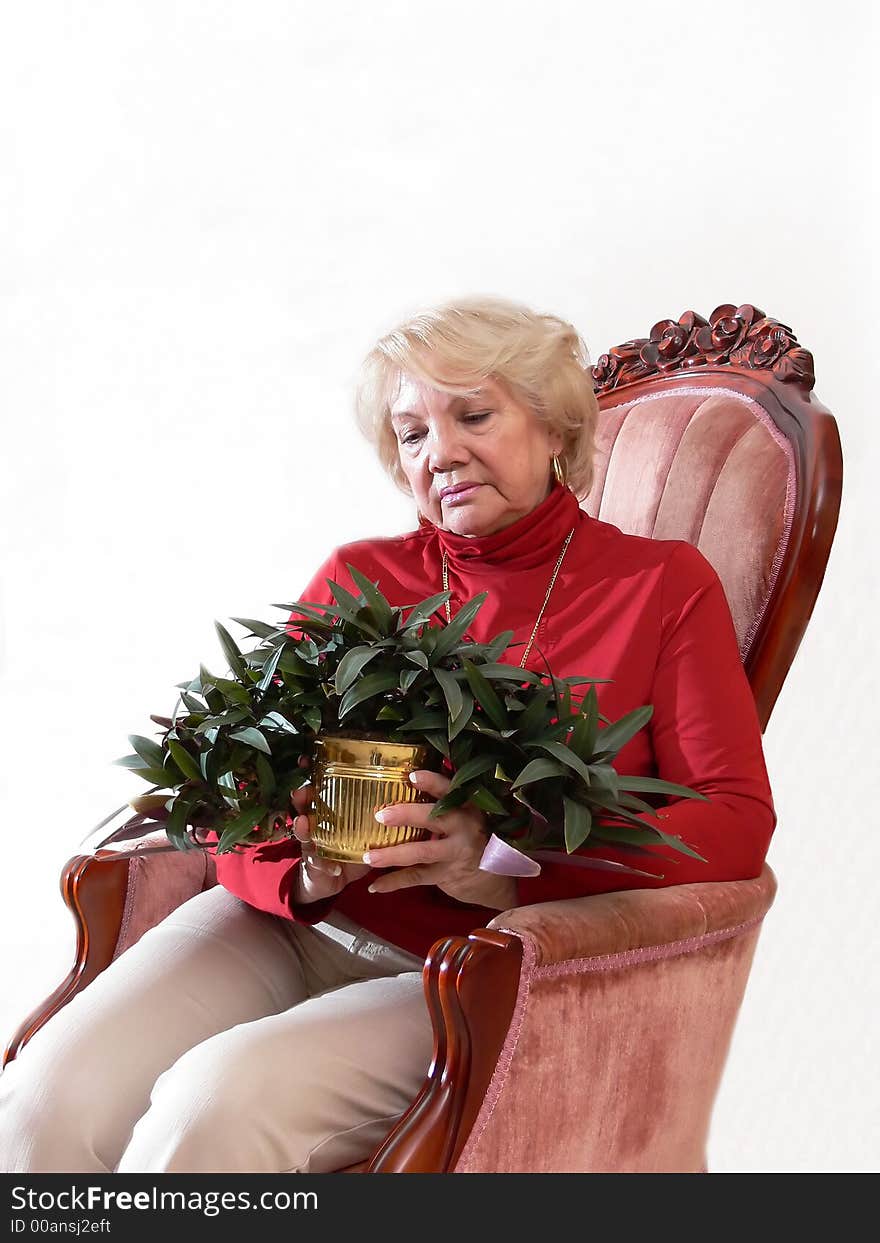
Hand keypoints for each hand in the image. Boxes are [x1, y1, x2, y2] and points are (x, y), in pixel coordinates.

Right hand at [289, 756, 370, 903]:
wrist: (330, 881)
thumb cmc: (350, 850)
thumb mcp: (364, 830)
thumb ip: (380, 815)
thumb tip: (407, 793)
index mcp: (329, 811)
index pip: (318, 787)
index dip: (310, 773)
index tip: (305, 760)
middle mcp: (316, 823)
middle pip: (305, 805)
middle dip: (302, 797)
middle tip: (302, 791)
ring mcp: (311, 843)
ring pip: (303, 832)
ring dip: (303, 827)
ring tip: (304, 822)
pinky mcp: (313, 865)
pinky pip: (317, 863)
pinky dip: (324, 865)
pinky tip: (332, 867)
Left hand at [362, 770, 517, 910]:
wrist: (493, 878)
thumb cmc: (470, 838)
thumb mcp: (465, 817)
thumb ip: (443, 804)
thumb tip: (405, 782)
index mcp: (466, 807)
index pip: (449, 790)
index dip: (432, 782)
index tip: (411, 776)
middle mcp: (464, 827)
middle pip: (434, 819)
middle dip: (406, 815)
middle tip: (381, 815)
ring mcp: (456, 853)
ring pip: (422, 852)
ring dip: (392, 855)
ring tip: (368, 857)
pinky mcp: (447, 875)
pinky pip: (417, 878)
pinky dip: (394, 882)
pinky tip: (374, 886)